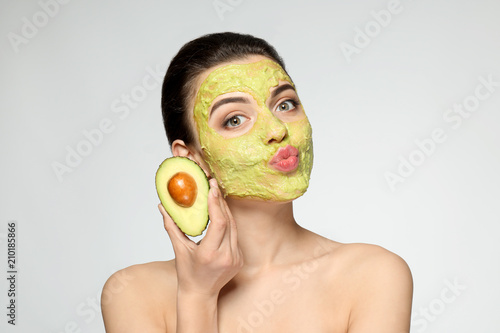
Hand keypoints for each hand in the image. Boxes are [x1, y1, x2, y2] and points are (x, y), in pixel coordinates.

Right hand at [159, 178, 242, 297]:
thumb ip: (171, 226)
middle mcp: (226, 256)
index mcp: (210, 254)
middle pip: (228, 221)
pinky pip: (235, 235)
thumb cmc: (187, 273)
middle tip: (214, 185)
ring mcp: (235, 258)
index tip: (212, 188)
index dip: (216, 204)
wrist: (201, 294)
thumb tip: (162, 206)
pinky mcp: (240, 258)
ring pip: (234, 227)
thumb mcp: (178, 249)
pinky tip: (222, 212)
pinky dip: (228, 223)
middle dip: (221, 201)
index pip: (219, 223)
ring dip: (226, 210)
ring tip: (217, 195)